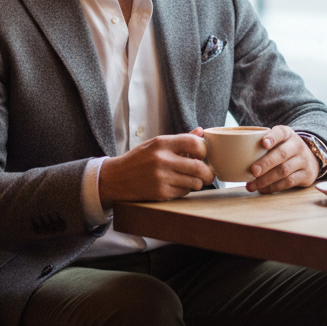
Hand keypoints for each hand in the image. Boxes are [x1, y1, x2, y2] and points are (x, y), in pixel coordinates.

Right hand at [98, 129, 213, 204]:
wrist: (117, 178)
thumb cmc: (139, 159)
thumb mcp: (156, 144)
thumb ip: (180, 139)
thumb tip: (201, 132)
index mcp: (162, 143)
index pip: (194, 143)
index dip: (204, 150)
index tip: (203, 155)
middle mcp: (162, 160)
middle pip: (198, 167)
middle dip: (208, 172)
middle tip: (209, 174)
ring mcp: (161, 178)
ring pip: (194, 182)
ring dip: (197, 182)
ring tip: (190, 179)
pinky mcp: (160, 193)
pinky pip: (184, 192)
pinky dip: (185, 190)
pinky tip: (176, 185)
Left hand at [245, 126, 319, 193]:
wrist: (310, 160)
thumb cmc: (284, 149)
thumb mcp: (278, 141)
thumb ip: (261, 144)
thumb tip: (233, 153)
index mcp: (287, 134)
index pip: (280, 132)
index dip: (272, 137)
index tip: (263, 143)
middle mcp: (297, 145)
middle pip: (282, 154)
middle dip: (266, 163)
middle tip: (253, 171)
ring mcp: (303, 160)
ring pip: (284, 170)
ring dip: (266, 179)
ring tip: (252, 185)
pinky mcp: (306, 175)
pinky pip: (288, 182)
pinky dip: (273, 187)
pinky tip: (262, 189)